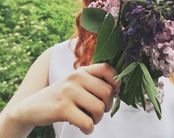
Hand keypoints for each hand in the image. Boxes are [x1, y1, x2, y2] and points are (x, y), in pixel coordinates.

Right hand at [5, 63, 119, 134]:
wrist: (31, 107)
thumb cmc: (62, 97)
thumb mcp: (76, 84)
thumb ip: (93, 82)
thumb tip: (118, 89)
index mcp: (81, 71)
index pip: (107, 69)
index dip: (116, 82)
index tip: (114, 93)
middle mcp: (76, 77)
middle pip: (107, 92)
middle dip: (107, 107)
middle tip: (98, 112)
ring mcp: (69, 91)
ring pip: (99, 108)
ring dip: (98, 119)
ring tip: (90, 120)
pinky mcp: (62, 108)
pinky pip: (87, 122)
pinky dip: (89, 128)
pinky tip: (84, 128)